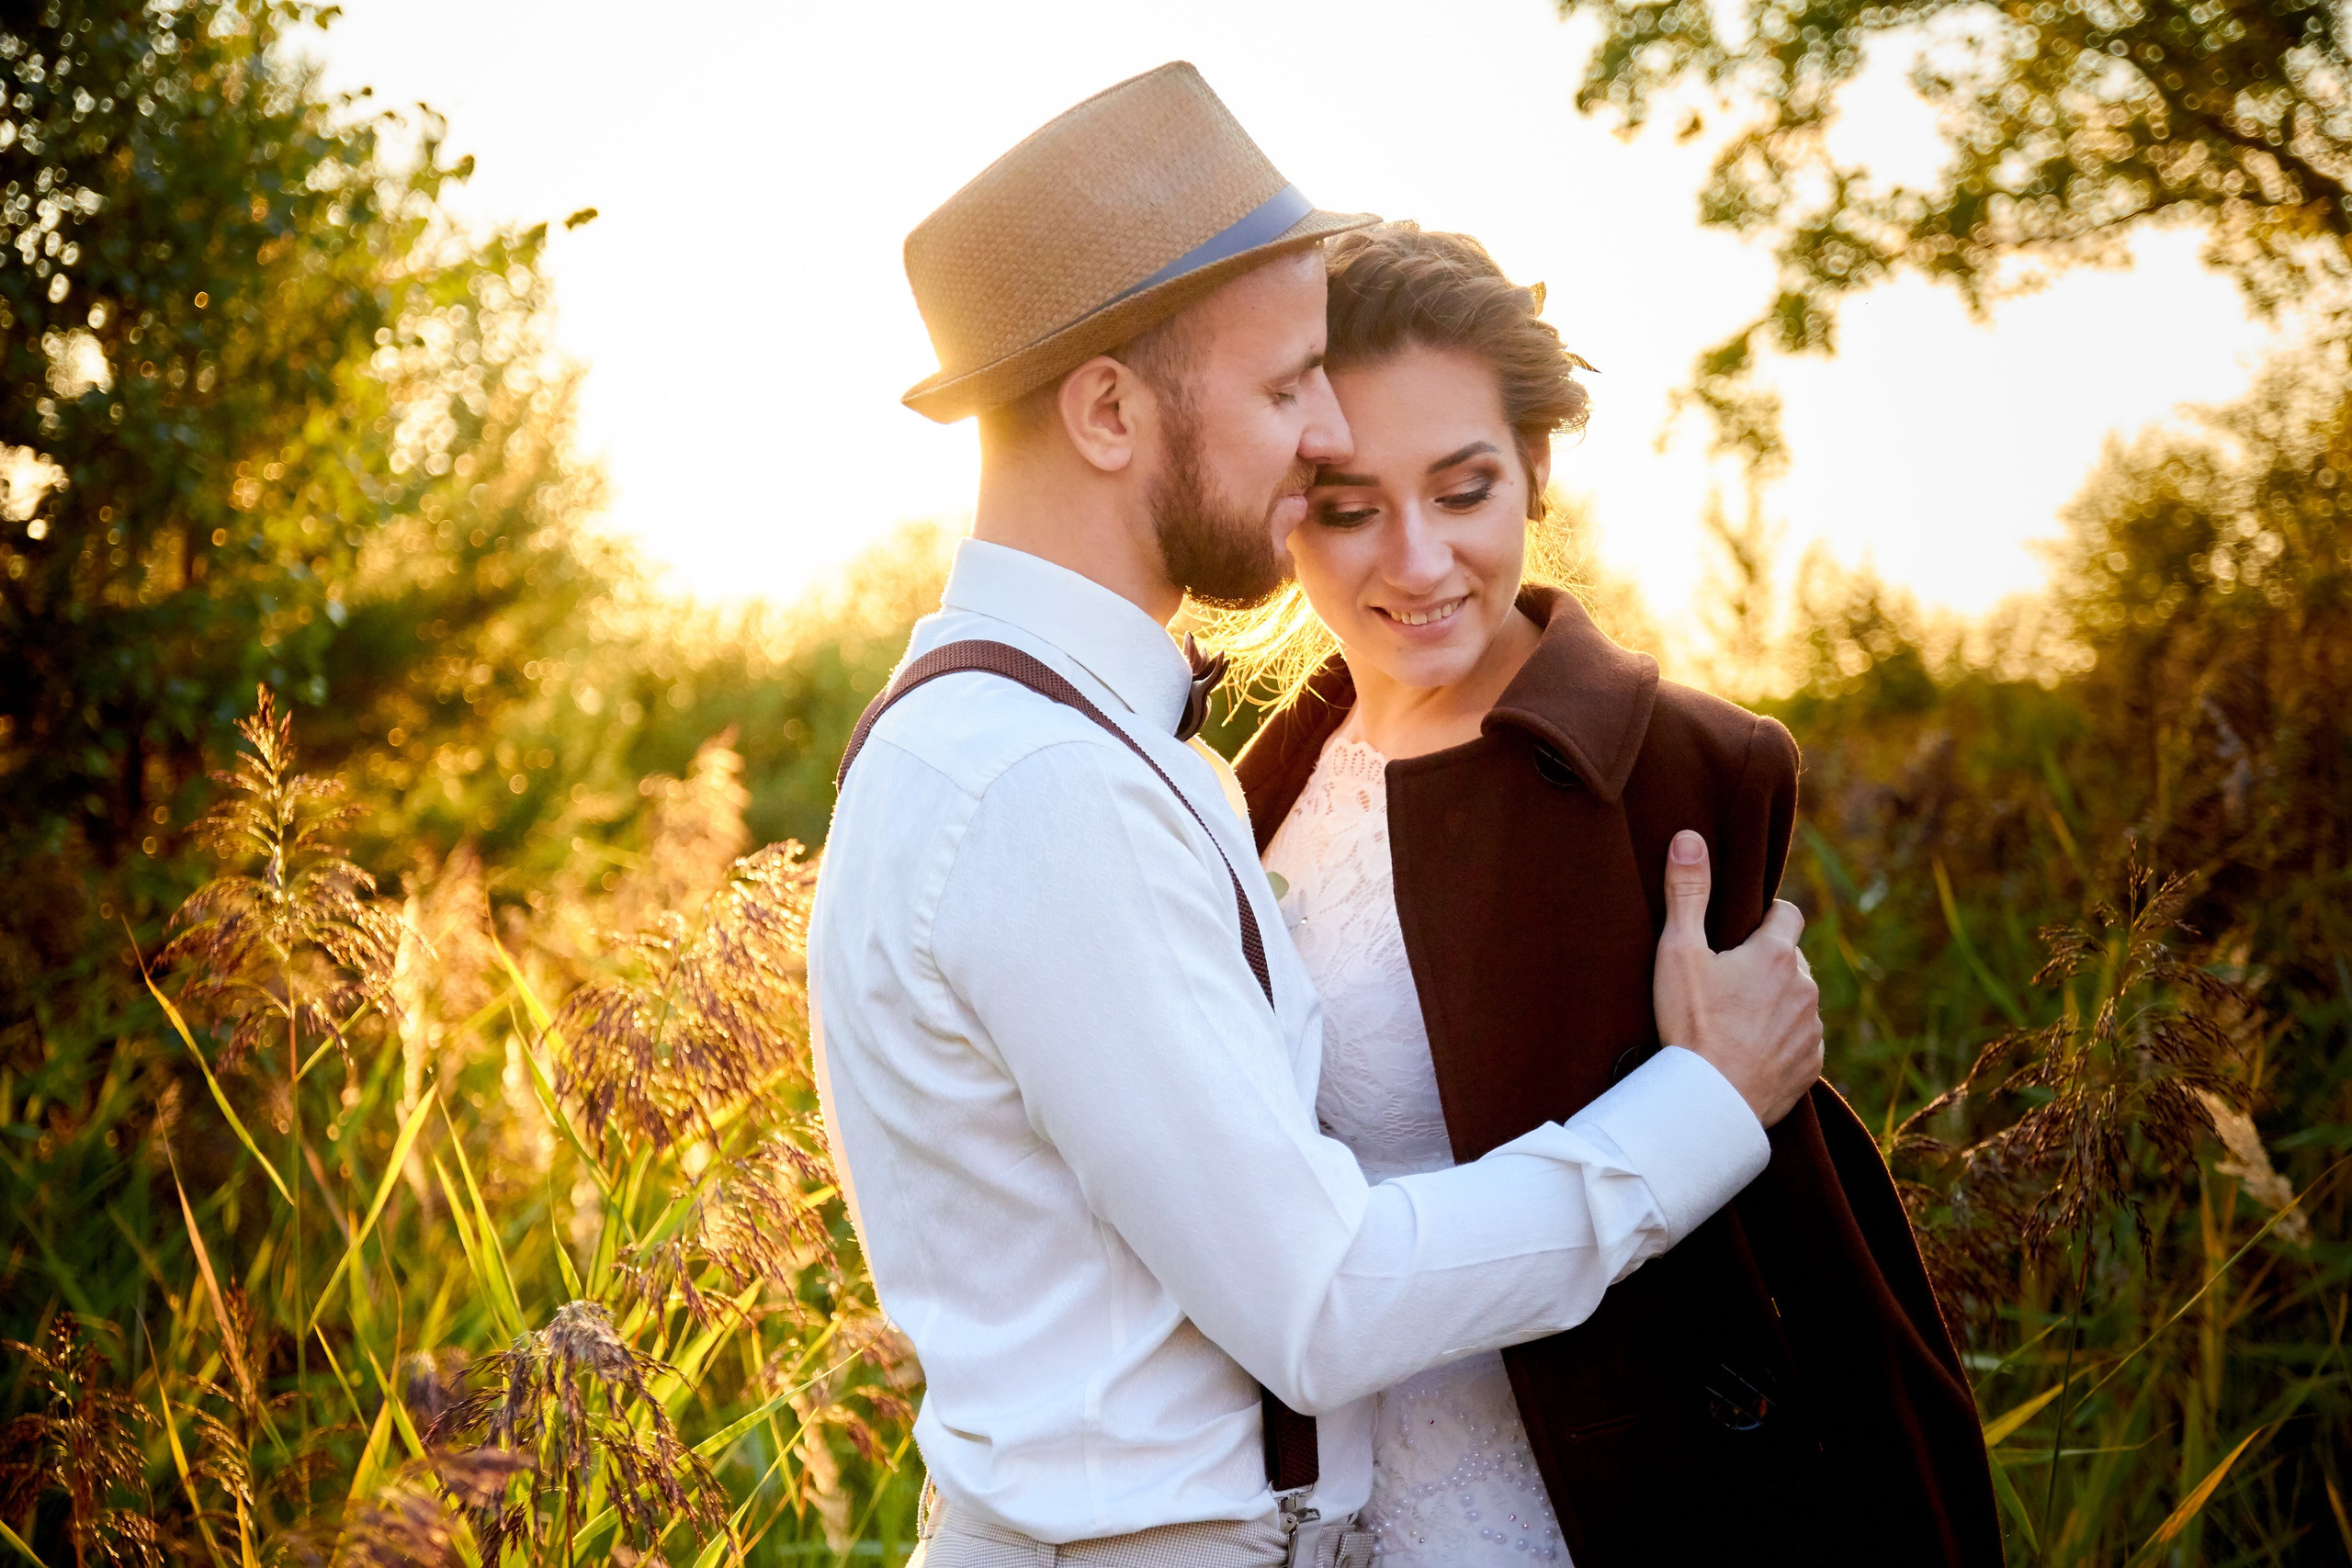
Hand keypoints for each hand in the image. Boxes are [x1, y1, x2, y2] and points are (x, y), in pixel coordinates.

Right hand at [1652, 830, 1823, 1126]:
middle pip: (1791, 960)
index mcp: (1777, 954)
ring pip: (1797, 1001)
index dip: (1764, 917)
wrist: (1709, 1104)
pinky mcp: (1812, 1066)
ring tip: (1733, 1022)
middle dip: (1766, 965)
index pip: (1787, 913)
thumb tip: (1689, 837)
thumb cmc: (1691, 1025)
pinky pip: (1801, 1042)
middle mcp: (1806, 987)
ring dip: (1775, 1004)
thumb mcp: (1678, 953)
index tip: (1738, 933)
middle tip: (1725, 984)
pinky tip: (1747, 1053)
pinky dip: (1781, 1042)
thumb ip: (1687, 892)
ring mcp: (1812, 1029)